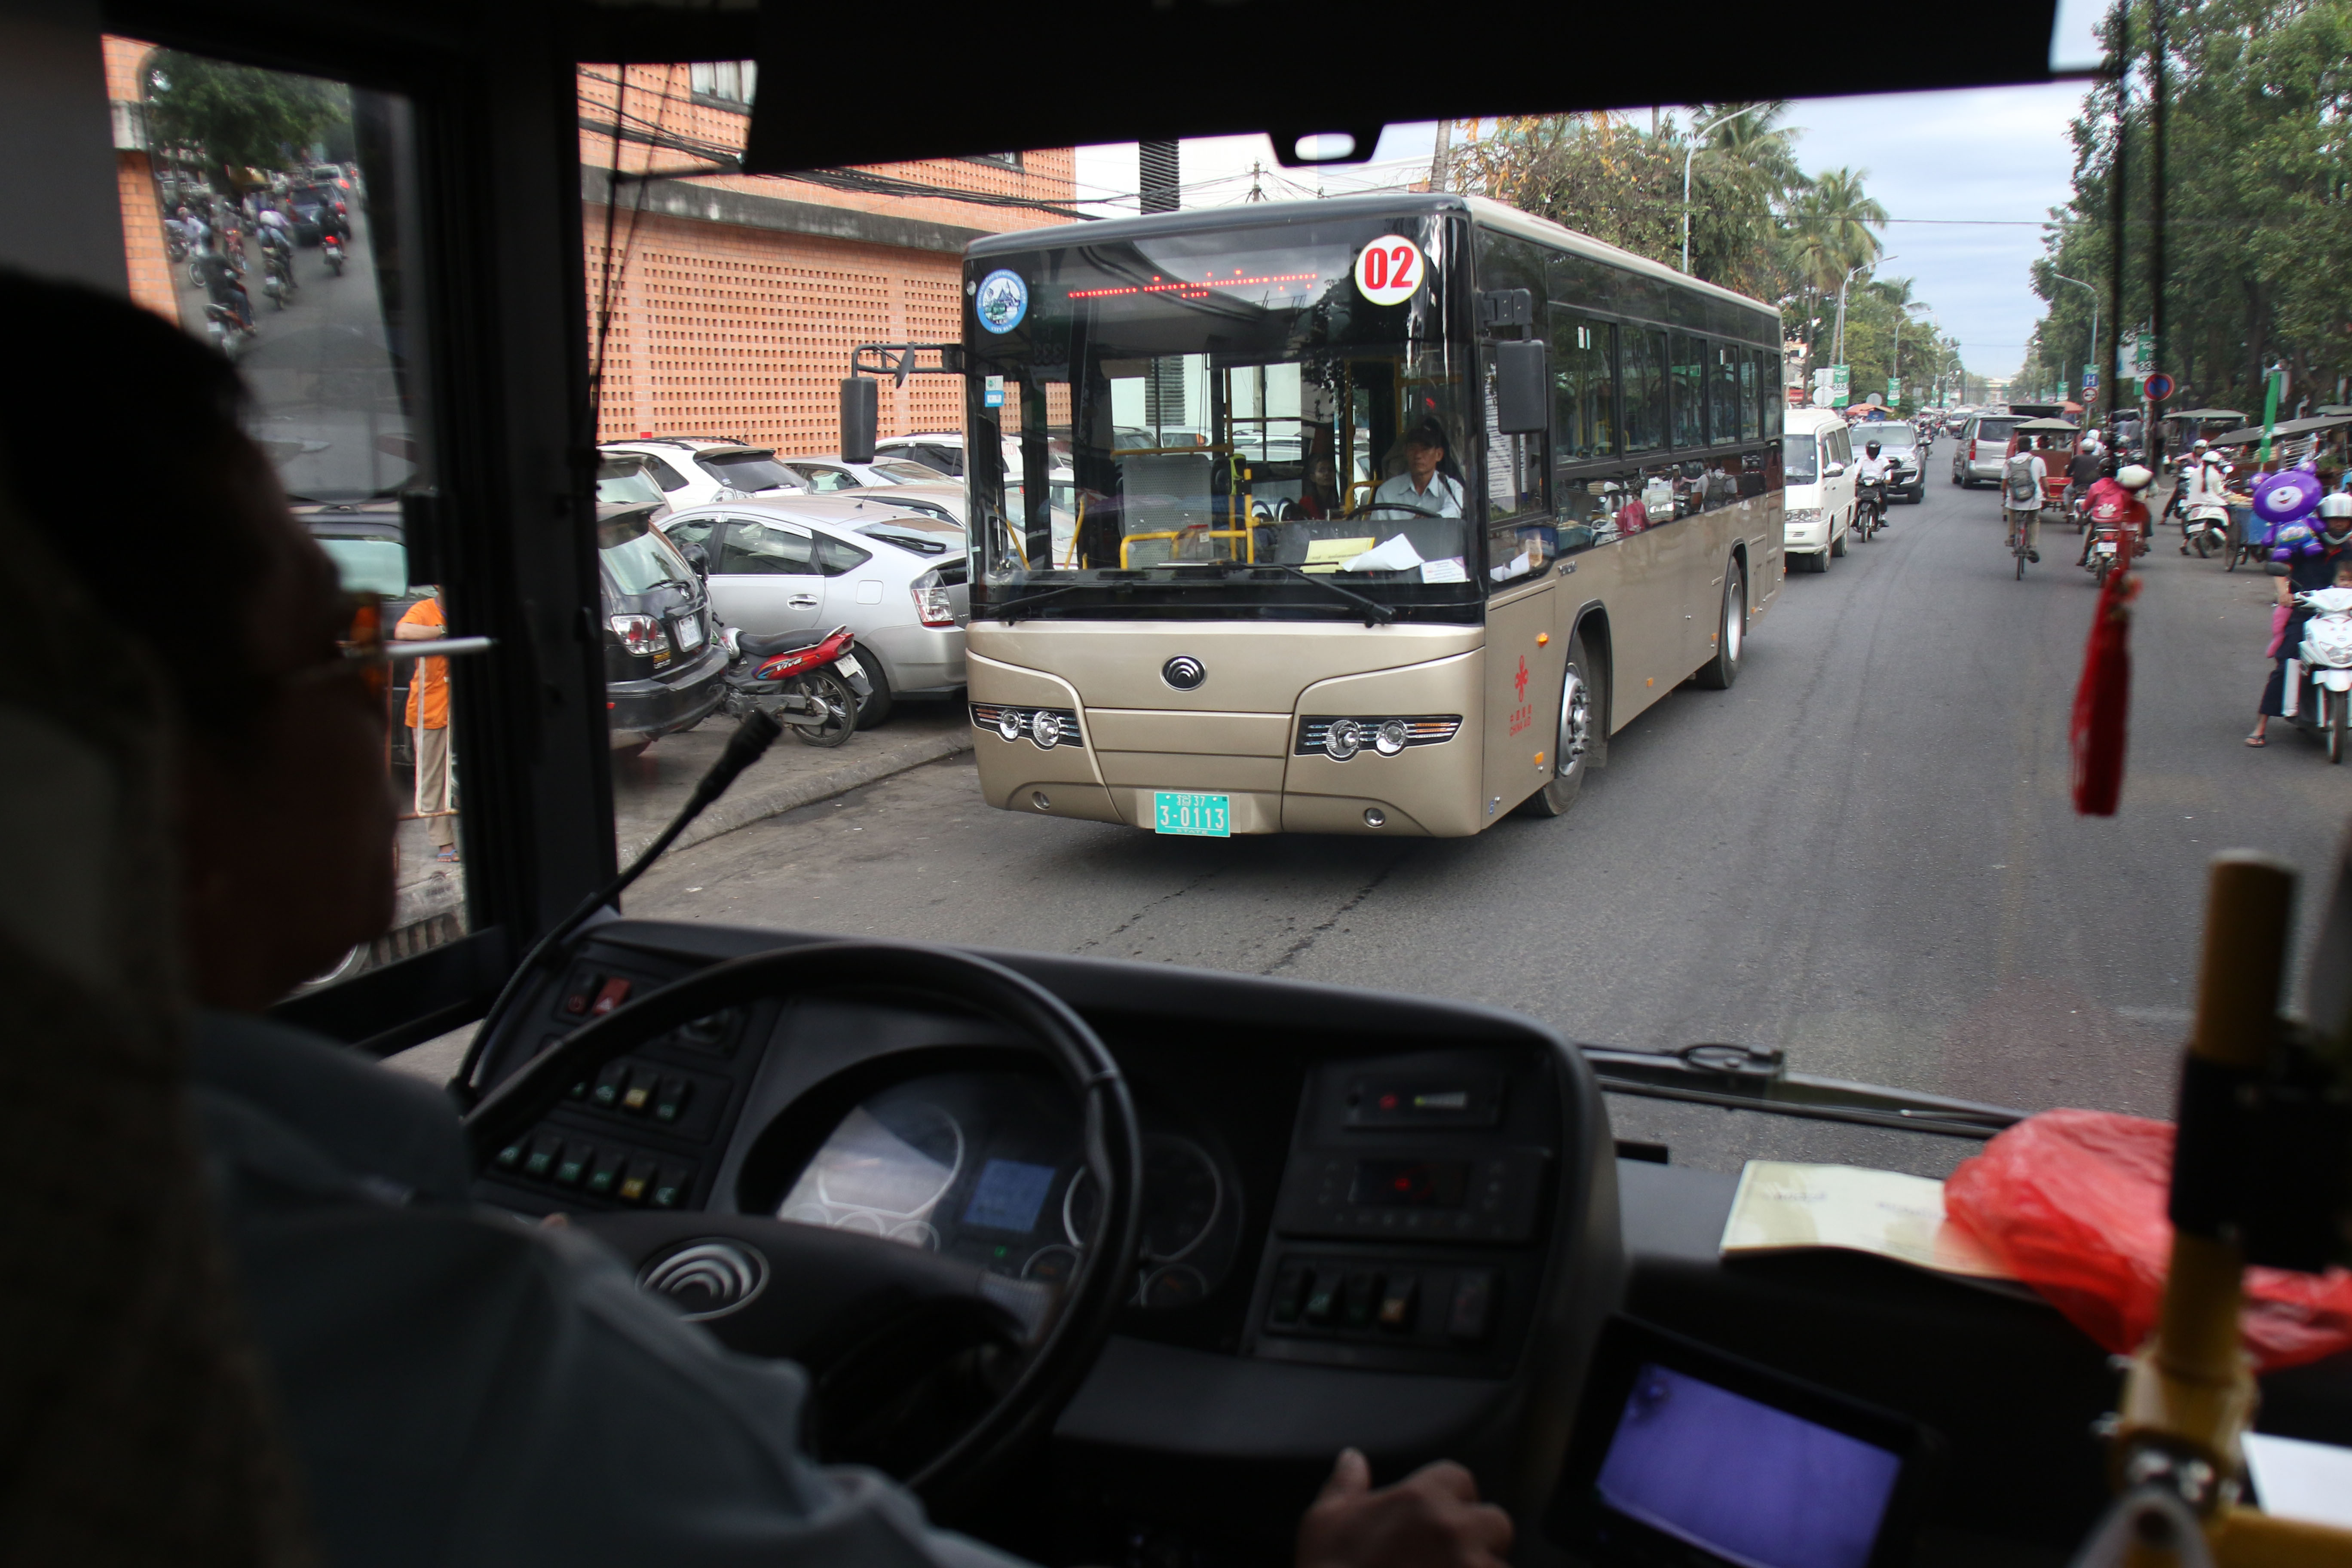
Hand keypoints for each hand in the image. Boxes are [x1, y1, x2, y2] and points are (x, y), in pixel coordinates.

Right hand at [1296, 1449, 1512, 1567]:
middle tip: (1448, 1563)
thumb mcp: (1323, 1523)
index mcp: (1419, 1498)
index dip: (1450, 1500)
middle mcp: (1453, 1529)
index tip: (1435, 1524)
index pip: (1459, 1479)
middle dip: (1480, 1541)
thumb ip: (1345, 1484)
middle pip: (1495, 1522)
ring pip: (1500, 1567)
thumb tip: (1352, 1458)